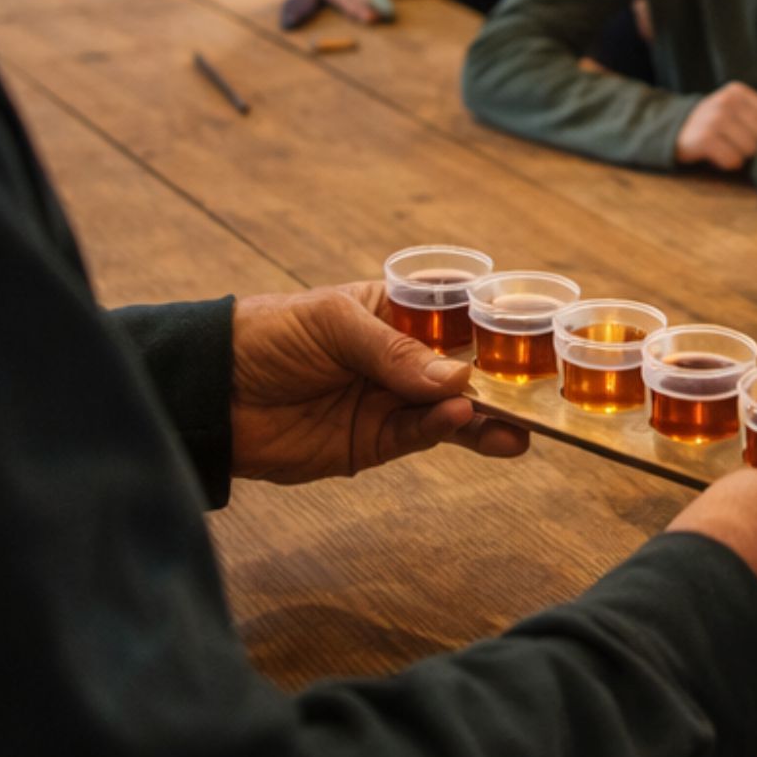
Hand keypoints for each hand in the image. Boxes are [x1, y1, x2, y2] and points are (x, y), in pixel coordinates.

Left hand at [229, 282, 527, 483]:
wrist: (212, 394)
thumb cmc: (270, 334)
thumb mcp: (333, 324)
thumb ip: (393, 351)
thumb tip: (455, 380)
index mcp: (394, 312)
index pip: (455, 314)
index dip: (494, 322)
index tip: (538, 331)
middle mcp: (400, 357)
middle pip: (464, 367)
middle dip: (502, 378)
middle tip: (544, 390)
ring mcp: (389, 401)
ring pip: (452, 410)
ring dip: (486, 416)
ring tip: (518, 423)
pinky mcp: (373, 444)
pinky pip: (420, 437)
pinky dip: (445, 431)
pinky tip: (462, 422)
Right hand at [674, 81, 756, 171]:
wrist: (675, 128)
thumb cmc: (714, 123)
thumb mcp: (735, 109)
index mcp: (739, 92)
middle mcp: (727, 101)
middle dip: (756, 146)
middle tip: (739, 145)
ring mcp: (715, 118)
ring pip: (750, 149)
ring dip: (741, 156)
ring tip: (728, 148)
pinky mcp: (705, 138)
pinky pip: (733, 160)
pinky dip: (728, 163)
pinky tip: (718, 155)